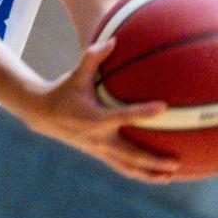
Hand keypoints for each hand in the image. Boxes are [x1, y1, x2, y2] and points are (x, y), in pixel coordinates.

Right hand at [24, 38, 176, 182]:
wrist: (42, 115)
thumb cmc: (63, 90)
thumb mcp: (76, 74)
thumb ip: (92, 57)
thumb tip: (113, 40)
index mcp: (95, 118)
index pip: (124, 115)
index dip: (144, 112)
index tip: (164, 107)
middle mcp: (98, 138)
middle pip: (130, 154)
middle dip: (153, 161)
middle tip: (175, 163)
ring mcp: (98, 150)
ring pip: (126, 167)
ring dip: (148, 174)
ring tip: (170, 177)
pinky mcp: (99, 154)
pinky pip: (121, 166)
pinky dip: (137, 172)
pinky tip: (155, 174)